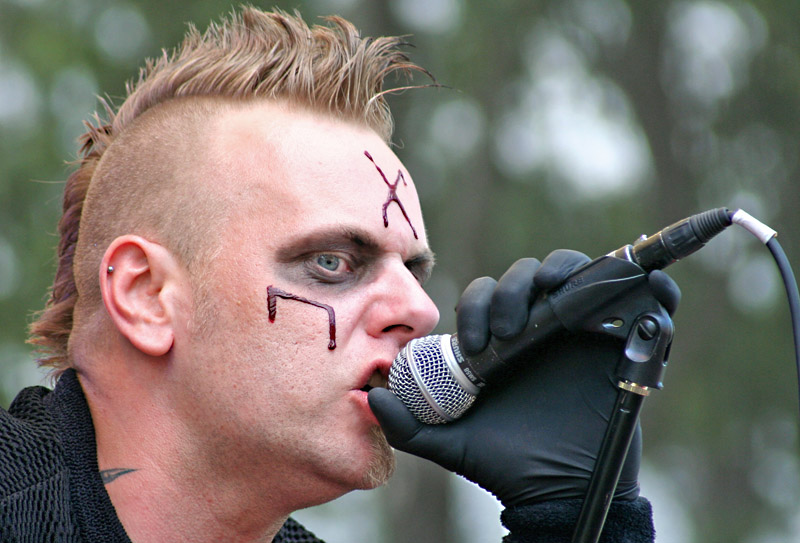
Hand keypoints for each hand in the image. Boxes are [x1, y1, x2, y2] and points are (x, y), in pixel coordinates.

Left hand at [369, 250, 679, 506]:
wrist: (557, 493)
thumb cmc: (504, 465)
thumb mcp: (449, 442)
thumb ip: (407, 424)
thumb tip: (370, 398)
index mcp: (504, 340)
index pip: (488, 293)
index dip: (478, 303)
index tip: (475, 343)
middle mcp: (543, 329)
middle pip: (534, 274)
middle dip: (516, 286)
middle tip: (507, 327)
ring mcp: (584, 332)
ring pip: (581, 274)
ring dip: (569, 272)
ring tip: (553, 302)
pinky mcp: (626, 344)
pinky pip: (646, 301)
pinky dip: (651, 288)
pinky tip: (641, 291)